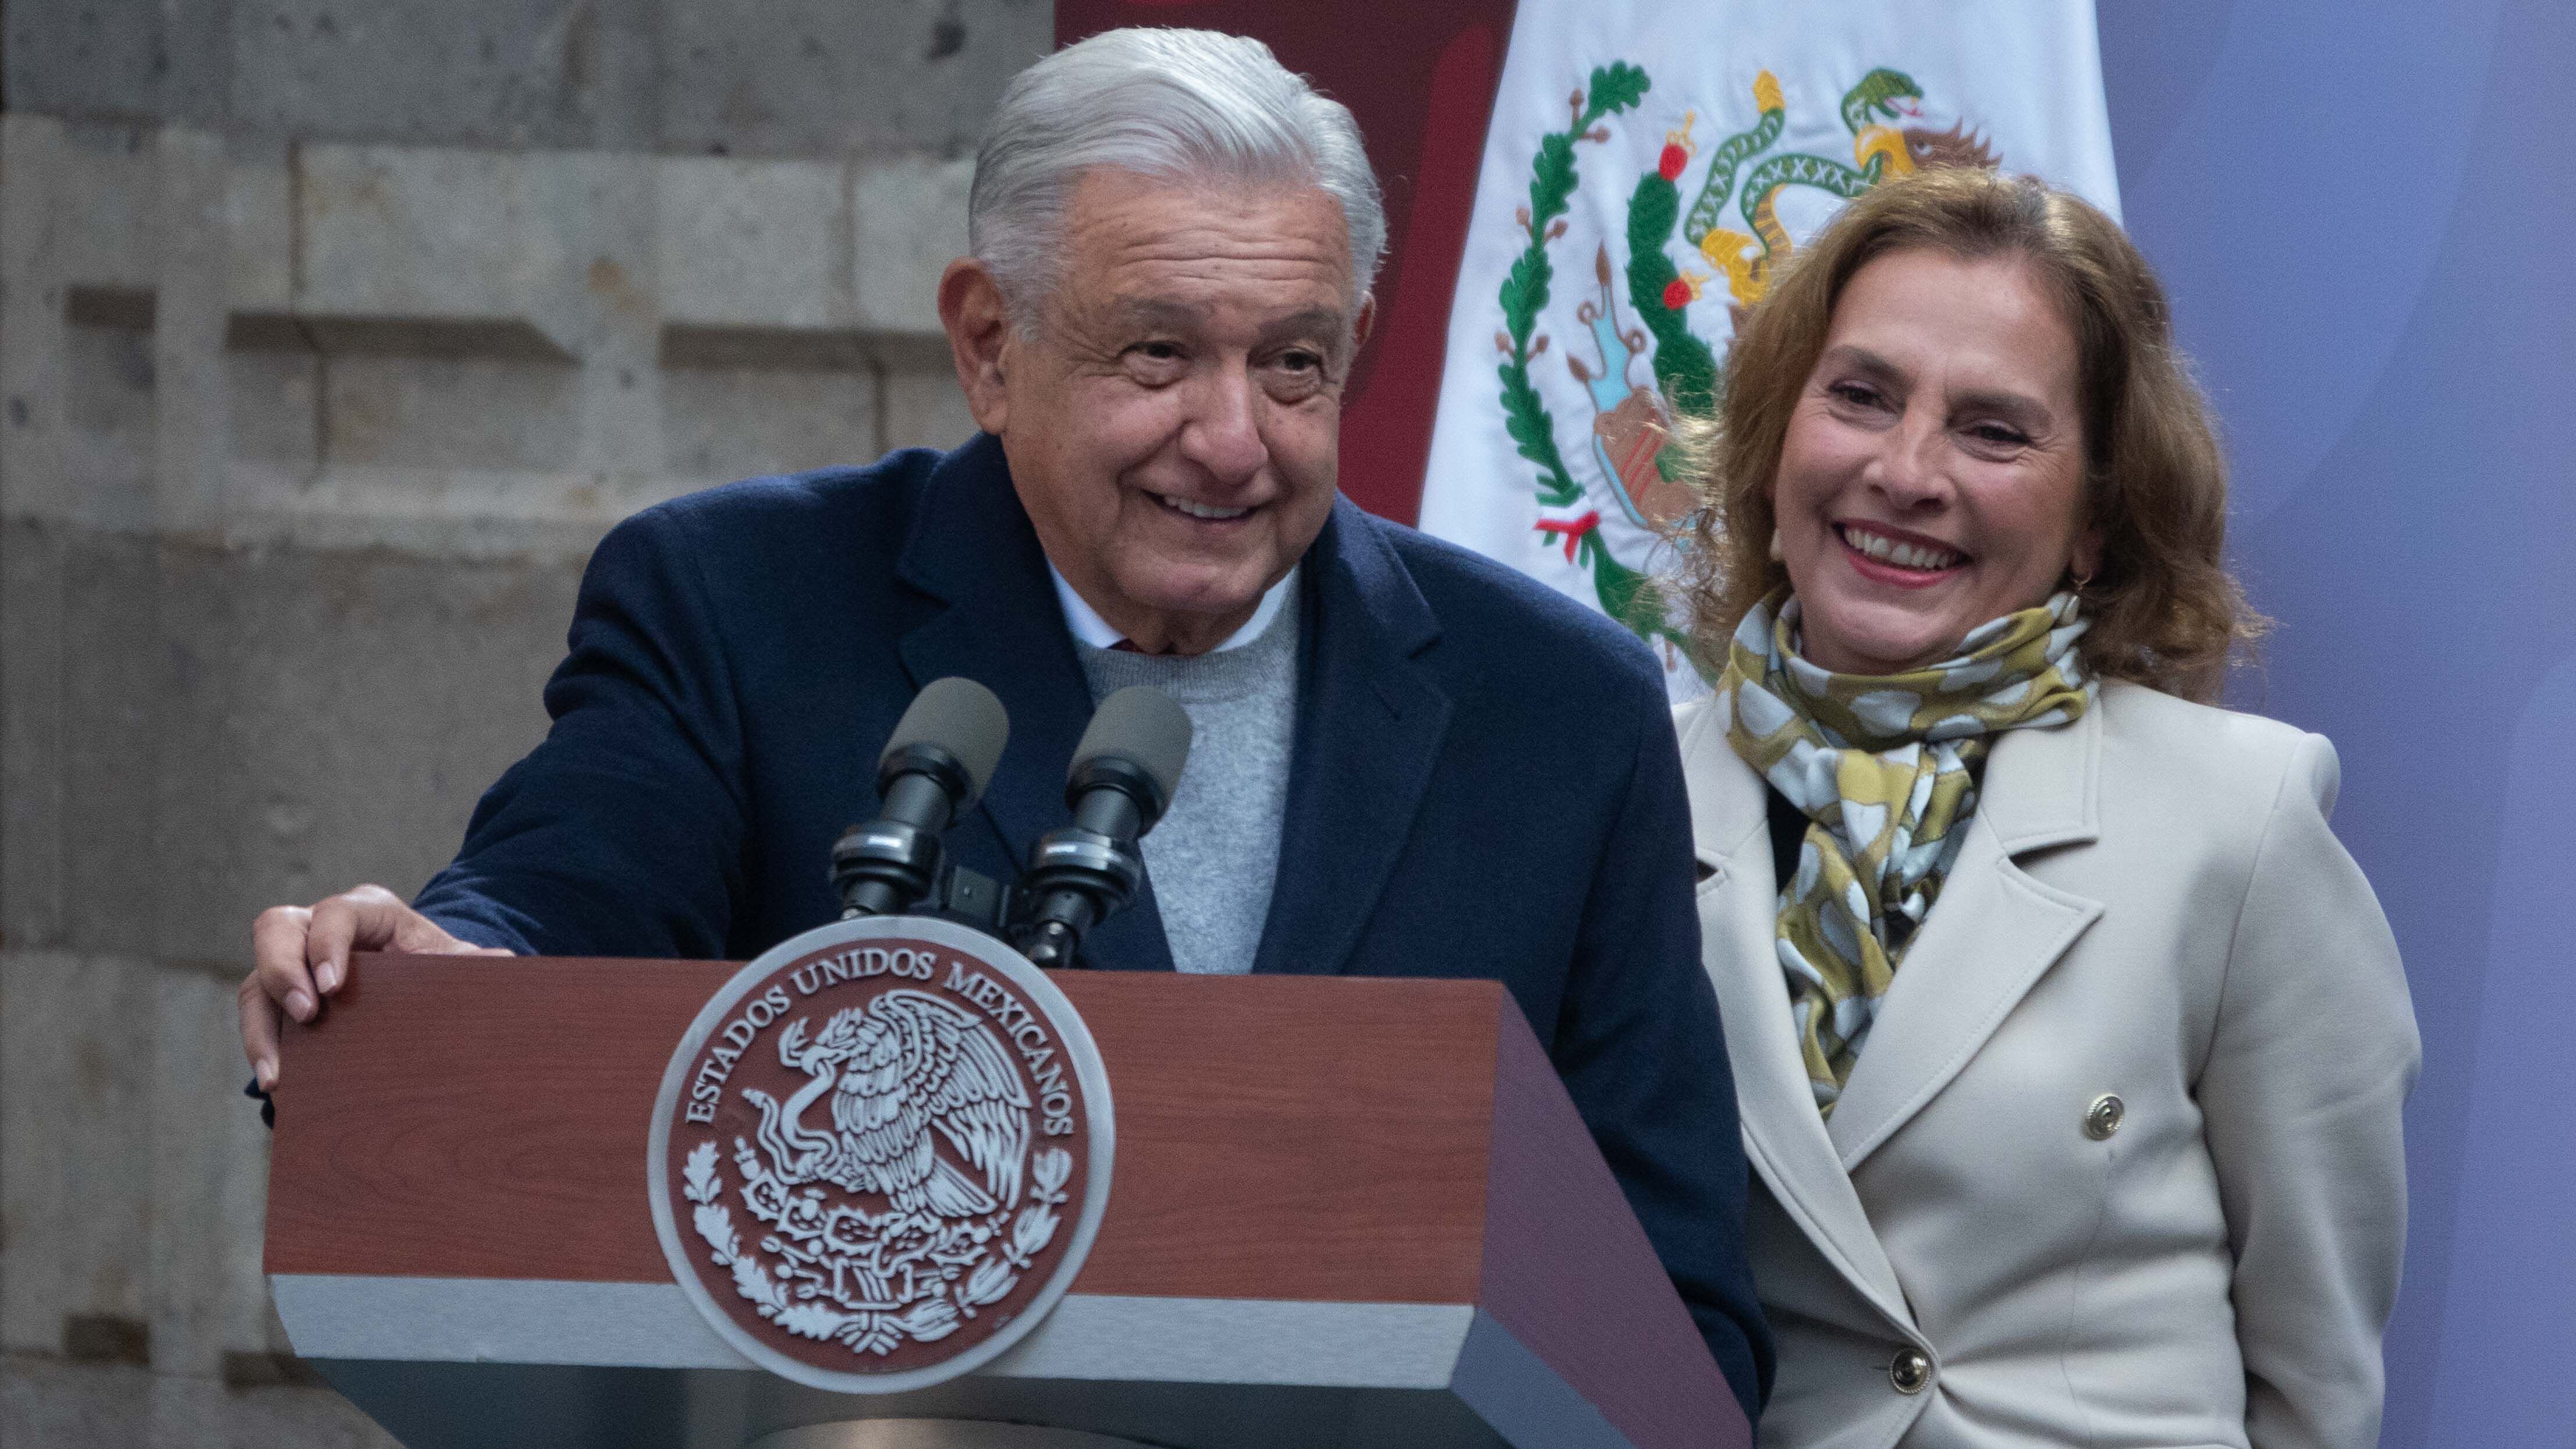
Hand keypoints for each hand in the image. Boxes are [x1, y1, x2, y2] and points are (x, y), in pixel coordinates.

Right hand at [239, 884, 510, 1089]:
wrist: (417, 979)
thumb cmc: (433, 965)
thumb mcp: (452, 962)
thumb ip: (472, 964)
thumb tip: (503, 961)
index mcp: (368, 910)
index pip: (335, 913)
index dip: (327, 944)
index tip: (333, 986)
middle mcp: (318, 925)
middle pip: (276, 929)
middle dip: (284, 971)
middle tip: (307, 1015)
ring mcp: (293, 958)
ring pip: (257, 977)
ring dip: (261, 1024)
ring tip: (278, 1073)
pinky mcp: (280, 993)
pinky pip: (257, 1012)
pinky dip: (261, 1045)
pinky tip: (276, 1081)